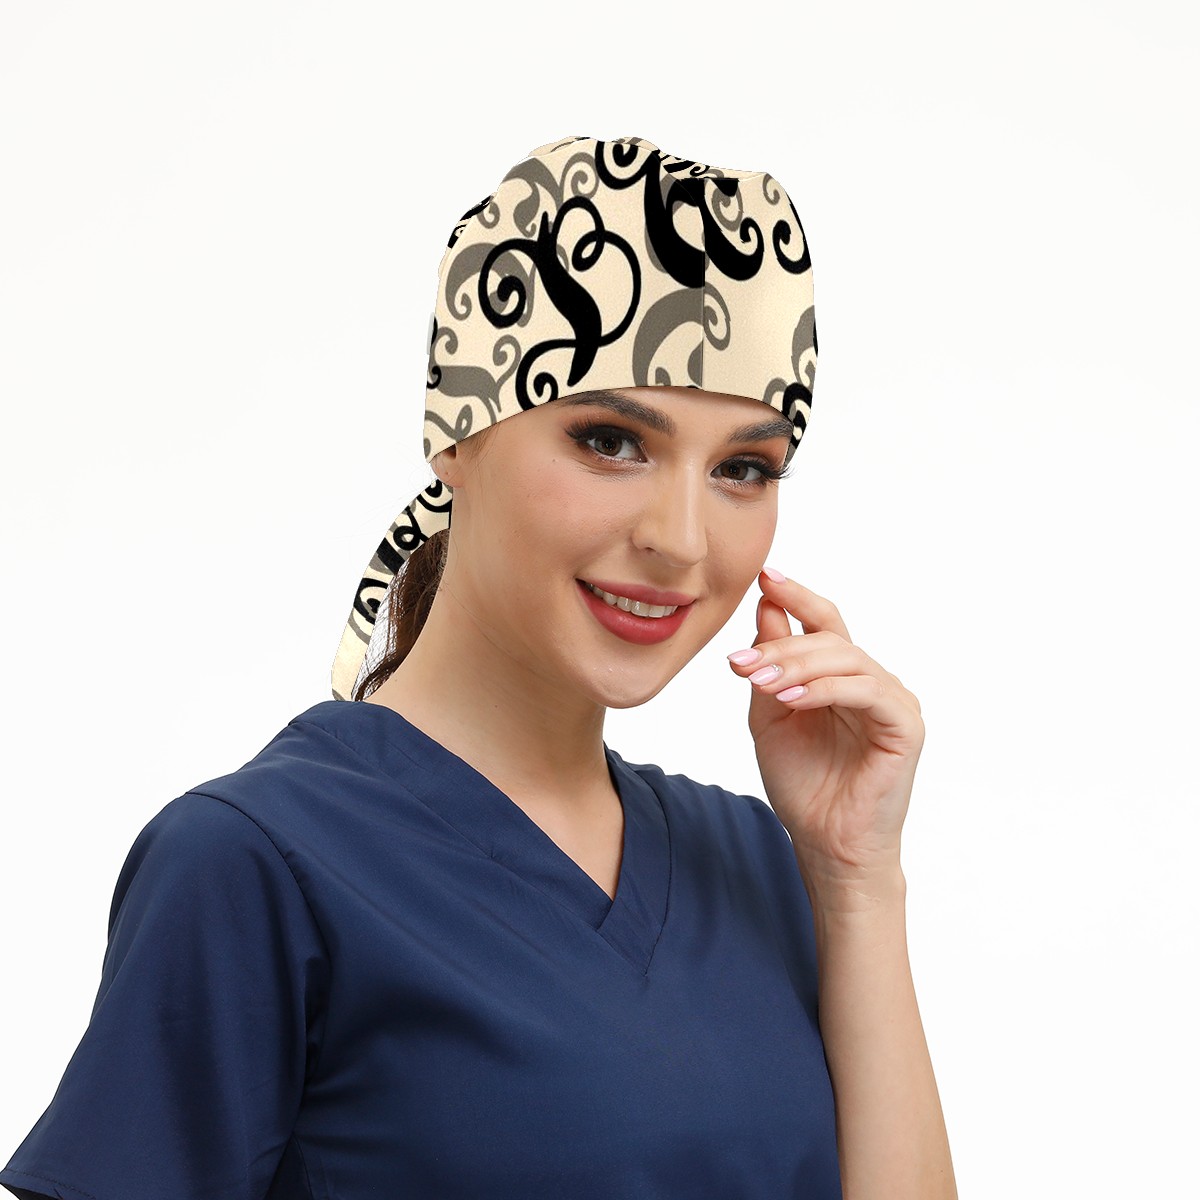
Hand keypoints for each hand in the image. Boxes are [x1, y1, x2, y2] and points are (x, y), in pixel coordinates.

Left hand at [726, 567, 924, 893]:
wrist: (826, 843)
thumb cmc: (803, 784)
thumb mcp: (771, 715)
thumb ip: (770, 665)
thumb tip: (765, 608)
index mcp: (841, 676)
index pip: (823, 621)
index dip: (796, 595)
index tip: (764, 575)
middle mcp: (871, 681)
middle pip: (829, 638)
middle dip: (780, 644)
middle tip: (740, 662)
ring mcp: (892, 701)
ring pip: (845, 659)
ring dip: (796, 665)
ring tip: (759, 681)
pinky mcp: (905, 726)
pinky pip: (865, 692)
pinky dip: (825, 690)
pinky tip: (791, 700)